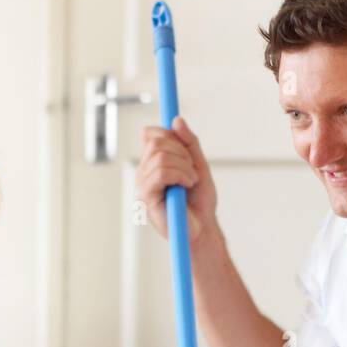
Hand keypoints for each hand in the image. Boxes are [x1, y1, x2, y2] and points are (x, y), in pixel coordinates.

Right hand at [135, 116, 217, 242]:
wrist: (202, 227)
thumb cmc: (199, 201)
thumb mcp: (199, 164)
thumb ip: (189, 142)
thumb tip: (176, 119)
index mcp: (153, 162)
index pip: (151, 134)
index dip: (169, 134)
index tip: (186, 150)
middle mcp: (144, 171)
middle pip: (156, 142)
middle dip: (182, 152)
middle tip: (192, 170)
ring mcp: (143, 184)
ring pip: (160, 156)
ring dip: (184, 166)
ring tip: (191, 181)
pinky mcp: (146, 197)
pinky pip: (162, 173)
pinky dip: (181, 175)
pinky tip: (186, 186)